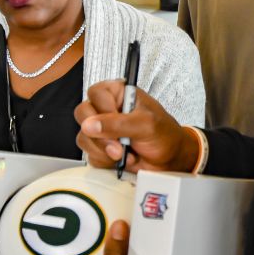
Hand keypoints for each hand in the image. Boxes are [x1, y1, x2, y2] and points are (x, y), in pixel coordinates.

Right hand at [74, 80, 198, 173]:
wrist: (170, 160)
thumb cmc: (164, 135)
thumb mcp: (146, 125)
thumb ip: (118, 123)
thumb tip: (90, 125)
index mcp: (118, 94)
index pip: (96, 93)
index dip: (103, 109)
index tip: (118, 121)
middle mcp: (107, 109)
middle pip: (83, 114)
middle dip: (100, 134)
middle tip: (118, 145)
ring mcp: (101, 130)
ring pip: (84, 137)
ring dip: (104, 150)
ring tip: (124, 153)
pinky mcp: (100, 148)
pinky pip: (90, 155)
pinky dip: (106, 161)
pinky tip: (122, 159)